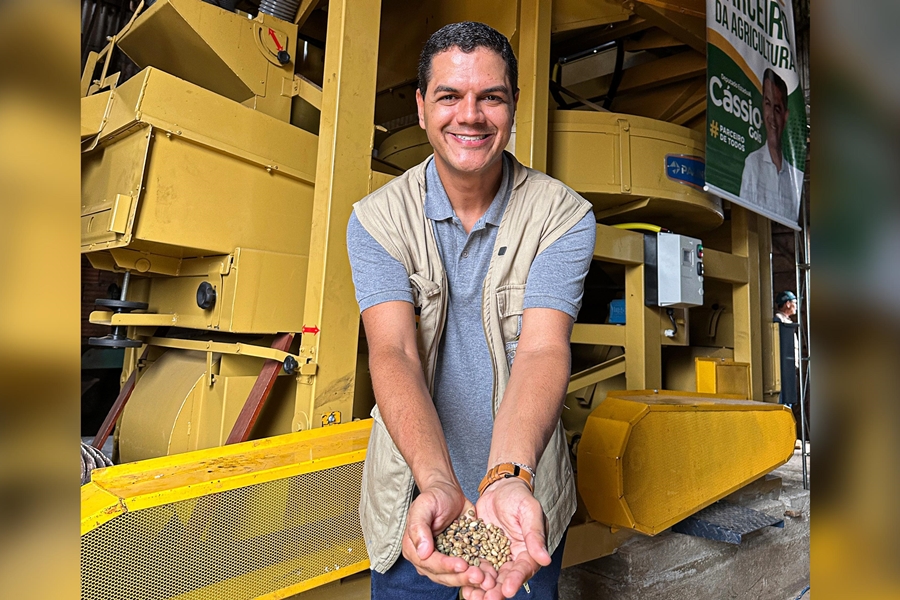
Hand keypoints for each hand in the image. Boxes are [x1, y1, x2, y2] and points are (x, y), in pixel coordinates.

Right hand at [401, 480, 496, 590]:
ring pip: (457, 576)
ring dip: (472, 579)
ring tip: (487, 578)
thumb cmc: (434, 497)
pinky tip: (492, 572)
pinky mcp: (460, 557)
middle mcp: (428, 559)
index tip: (462, 565)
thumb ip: (419, 528)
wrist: (449, 492)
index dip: (445, 566)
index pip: (429, 563)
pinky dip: (480, 571)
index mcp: (414, 549)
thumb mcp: (423, 506)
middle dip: (462, 577)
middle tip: (479, 576)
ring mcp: (445, 560)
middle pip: (444, 575)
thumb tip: (422, 552)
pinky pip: (470, 567)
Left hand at [462, 478, 550, 598]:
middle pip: (505, 579)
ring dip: (481, 588)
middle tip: (486, 599)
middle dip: (496, 590)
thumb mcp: (530, 512)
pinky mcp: (481, 552)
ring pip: (490, 577)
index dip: (516, 580)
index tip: (507, 590)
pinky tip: (460, 582)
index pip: (524, 569)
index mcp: (529, 551)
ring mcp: (496, 556)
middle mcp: (513, 558)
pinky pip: (476, 566)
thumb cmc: (519, 497)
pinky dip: (469, 575)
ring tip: (471, 596)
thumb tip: (544, 559)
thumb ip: (535, 535)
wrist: (500, 487)